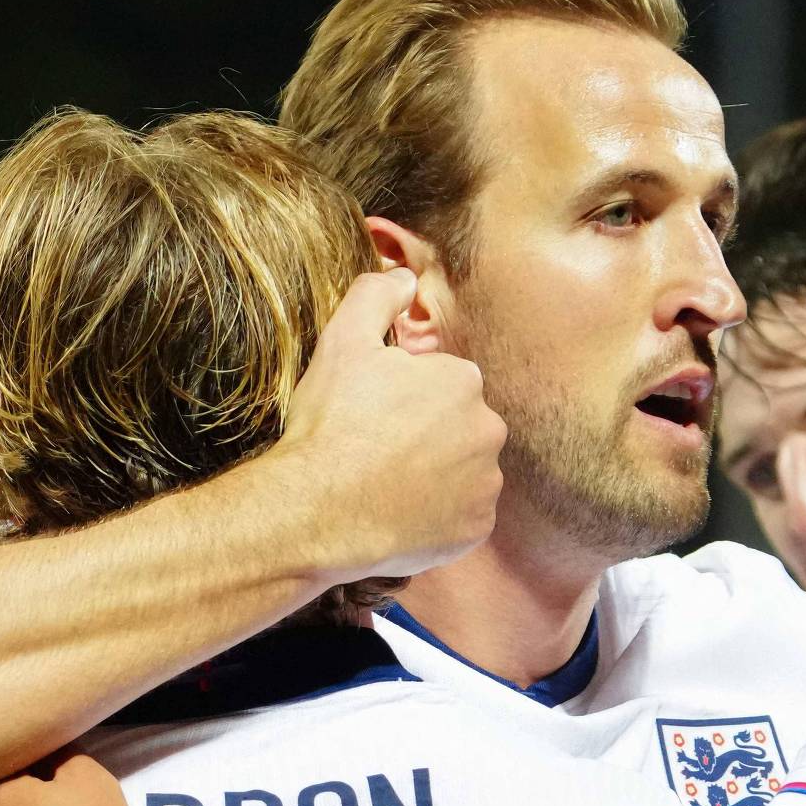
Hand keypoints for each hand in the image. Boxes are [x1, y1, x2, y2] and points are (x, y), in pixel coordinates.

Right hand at [273, 268, 506, 580]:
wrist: (317, 512)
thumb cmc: (330, 426)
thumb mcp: (342, 342)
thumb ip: (376, 296)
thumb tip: (406, 276)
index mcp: (463, 380)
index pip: (442, 384)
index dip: (403, 398)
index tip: (371, 416)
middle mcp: (488, 430)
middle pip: (458, 427)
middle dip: (427, 436)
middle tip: (377, 451)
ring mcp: (485, 484)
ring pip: (464, 472)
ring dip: (436, 476)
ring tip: (386, 485)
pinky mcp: (476, 529)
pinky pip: (462, 517)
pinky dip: (438, 517)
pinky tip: (399, 514)